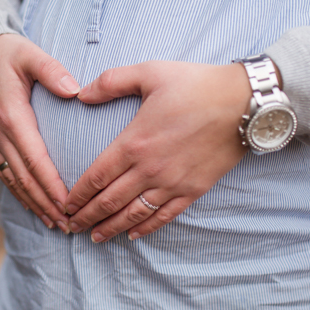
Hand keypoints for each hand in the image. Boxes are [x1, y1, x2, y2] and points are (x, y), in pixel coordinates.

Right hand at [0, 33, 78, 231]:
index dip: (51, 184)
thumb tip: (75, 90)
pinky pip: (5, 175)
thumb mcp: (29, 53)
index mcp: (11, 116)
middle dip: (47, 203)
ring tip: (56, 224)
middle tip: (69, 224)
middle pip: (24, 178)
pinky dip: (21, 195)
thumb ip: (52, 70)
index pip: (34, 159)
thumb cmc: (7, 53)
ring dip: (34, 205)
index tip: (69, 202)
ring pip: (14, 181)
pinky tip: (35, 208)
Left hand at [64, 61, 252, 241]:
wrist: (244, 103)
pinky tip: (133, 235)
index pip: (95, 177)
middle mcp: (149, 169)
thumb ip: (111, 82)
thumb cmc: (197, 84)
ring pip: (133, 214)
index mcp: (134, 143)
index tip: (64, 205)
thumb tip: (81, 94)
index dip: (77, 195)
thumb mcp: (150, 72)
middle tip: (70, 227)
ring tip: (94, 237)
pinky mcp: (193, 190)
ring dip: (111, 228)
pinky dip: (145, 228)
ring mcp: (172, 183)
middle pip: (109, 201)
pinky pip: (164, 216)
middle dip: (86, 217)